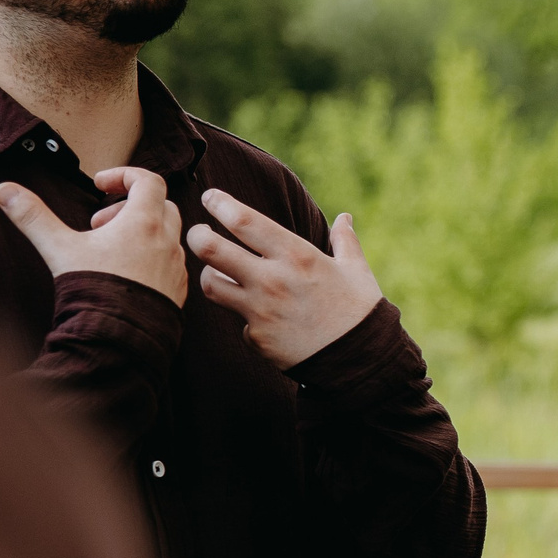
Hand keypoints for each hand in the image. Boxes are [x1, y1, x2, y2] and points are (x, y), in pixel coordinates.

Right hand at [0, 167, 188, 306]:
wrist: (118, 338)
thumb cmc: (93, 290)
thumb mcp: (58, 248)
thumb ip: (32, 216)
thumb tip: (4, 190)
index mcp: (144, 223)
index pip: (149, 180)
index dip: (123, 175)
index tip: (99, 186)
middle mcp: (167, 242)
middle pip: (161, 205)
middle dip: (129, 206)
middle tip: (100, 224)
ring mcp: (176, 267)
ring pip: (168, 235)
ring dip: (141, 232)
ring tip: (109, 249)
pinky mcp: (178, 289)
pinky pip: (171, 263)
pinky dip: (151, 257)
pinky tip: (125, 273)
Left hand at [187, 190, 382, 368]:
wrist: (360, 360)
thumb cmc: (359, 310)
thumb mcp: (356, 270)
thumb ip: (345, 240)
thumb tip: (345, 218)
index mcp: (297, 256)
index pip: (244, 221)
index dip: (220, 205)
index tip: (212, 198)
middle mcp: (272, 280)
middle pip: (211, 249)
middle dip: (196, 235)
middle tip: (198, 233)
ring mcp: (260, 311)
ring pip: (211, 284)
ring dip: (212, 275)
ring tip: (220, 272)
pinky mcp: (256, 337)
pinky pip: (239, 320)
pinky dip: (246, 316)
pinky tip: (262, 317)